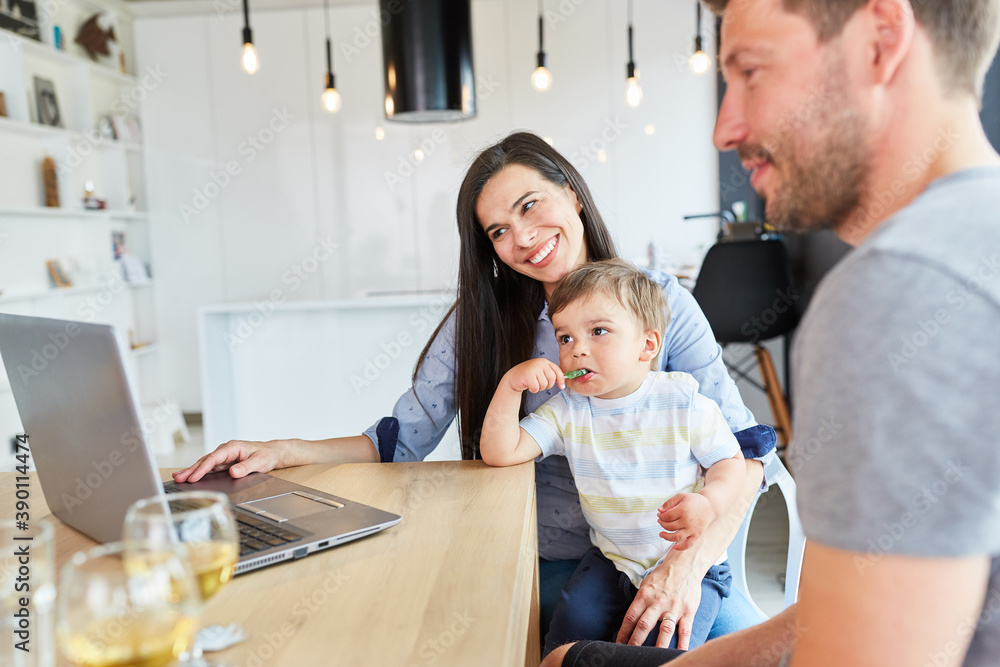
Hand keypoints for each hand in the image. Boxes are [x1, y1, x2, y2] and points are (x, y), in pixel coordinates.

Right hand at [171, 439, 286, 482]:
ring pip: (205, 464)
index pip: (214, 458)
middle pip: (205, 461)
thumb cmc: (266, 455)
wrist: (272, 453)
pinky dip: (199, 472)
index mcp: (232, 447)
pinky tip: (191, 477)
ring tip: (178, 478)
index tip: (193, 477)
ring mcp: (224, 456)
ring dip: (192, 471)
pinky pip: (209, 468)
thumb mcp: (260, 462)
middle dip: (191, 469)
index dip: (202, 469)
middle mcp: (226, 450)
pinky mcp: (224, 463)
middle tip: (178, 478)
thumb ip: (246, 467)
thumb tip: (233, 472)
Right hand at [504, 358, 564, 393]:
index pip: (557, 371)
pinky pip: (536, 388)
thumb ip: (551, 375)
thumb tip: (562, 383)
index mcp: (544, 362)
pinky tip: (528, 385)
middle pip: (552, 379)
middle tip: (540, 384)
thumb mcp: (541, 372)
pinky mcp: (528, 375)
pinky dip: (533, 390)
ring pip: (544, 384)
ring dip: (539, 388)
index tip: (562, 387)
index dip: (561, 380)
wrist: (513, 377)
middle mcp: (540, 363)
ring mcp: (534, 368)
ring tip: (533, 383)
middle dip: (547, 385)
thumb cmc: (528, 376)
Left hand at [616, 558, 703, 648]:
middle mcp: (658, 603)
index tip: (619, 643)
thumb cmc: (663, 576)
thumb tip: (632, 617)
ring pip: (664, 630)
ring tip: (651, 657)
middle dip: (635, 641)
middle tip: (629, 653)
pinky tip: (679, 654)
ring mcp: (673, 608)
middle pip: (644, 625)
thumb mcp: (647, 584)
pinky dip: (682, 644)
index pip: (631, 616)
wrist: (685, 565)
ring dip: (657, 646)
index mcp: (645, 595)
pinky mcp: (688, 612)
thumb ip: (640, 600)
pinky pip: (685, 631)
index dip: (624, 631)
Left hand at [657, 493, 714, 550]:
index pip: (667, 516)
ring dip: (666, 537)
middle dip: (662, 524)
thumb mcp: (681, 496)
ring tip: (661, 534)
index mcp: (683, 510)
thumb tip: (659, 510)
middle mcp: (688, 521)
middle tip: (660, 521)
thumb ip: (669, 502)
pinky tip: (674, 548)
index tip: (659, 515)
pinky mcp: (697, 535)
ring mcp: (693, 529)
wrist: (710, 506)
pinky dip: (681, 548)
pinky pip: (688, 544)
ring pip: (676, 537)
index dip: (661, 516)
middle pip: (670, 526)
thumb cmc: (694, 500)